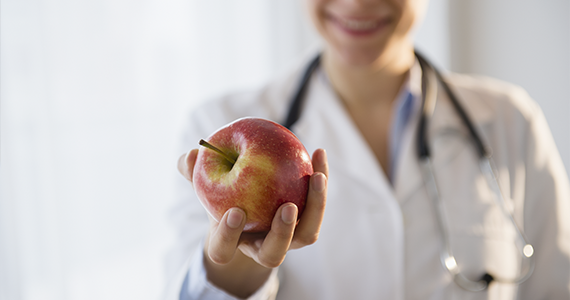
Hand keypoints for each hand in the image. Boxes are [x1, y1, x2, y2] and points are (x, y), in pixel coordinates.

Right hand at [178, 148, 327, 296]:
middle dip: (282, 233)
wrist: (248, 202)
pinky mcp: (306, 222)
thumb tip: (189, 156)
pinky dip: (320, 183)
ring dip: (314, 208)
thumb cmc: (222, 193)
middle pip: (273, 254)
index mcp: (230, 243)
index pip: (224, 248)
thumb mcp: (204, 183)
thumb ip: (193, 172)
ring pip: (306, 234)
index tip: (236, 211)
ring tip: (316, 177)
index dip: (229, 234)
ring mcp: (287, 239)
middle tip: (288, 207)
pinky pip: (316, 206)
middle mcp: (261, 247)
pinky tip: (318, 154)